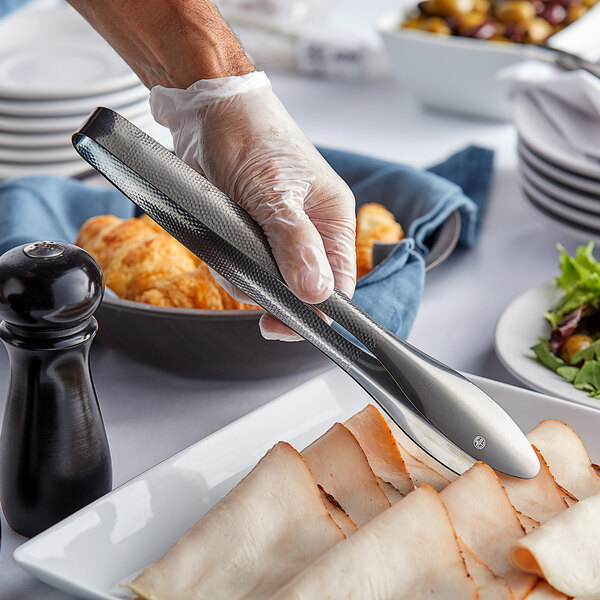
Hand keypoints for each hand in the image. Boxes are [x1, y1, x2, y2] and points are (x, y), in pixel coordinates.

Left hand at [150, 71, 355, 339]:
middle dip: (270, 292)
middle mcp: (309, 233)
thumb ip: (296, 245)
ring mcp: (277, 236)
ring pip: (266, 284)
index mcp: (332, 221)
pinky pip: (241, 268)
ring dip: (242, 275)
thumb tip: (316, 294)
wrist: (205, 109)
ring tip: (228, 241)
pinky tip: (218, 239)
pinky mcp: (249, 235)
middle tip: (246, 279)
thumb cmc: (250, 136)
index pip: (338, 284)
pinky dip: (226, 263)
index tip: (283, 325)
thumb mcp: (275, 192)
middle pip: (300, 291)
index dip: (316, 311)